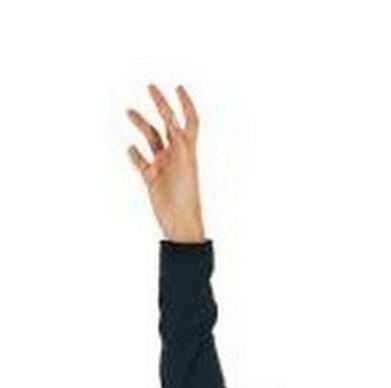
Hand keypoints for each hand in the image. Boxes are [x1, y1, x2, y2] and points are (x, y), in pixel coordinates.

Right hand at [125, 82, 205, 243]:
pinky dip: (134, 153)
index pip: (189, 121)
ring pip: (151, 138)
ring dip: (141, 124)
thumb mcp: (184, 165)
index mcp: (187, 150)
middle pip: (167, 123)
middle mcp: (175, 154)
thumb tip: (174, 122)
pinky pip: (141, 161)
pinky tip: (130, 148)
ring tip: (128, 111)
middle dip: (160, 105)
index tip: (178, 87)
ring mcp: (163, 165)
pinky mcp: (151, 178)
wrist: (180, 224)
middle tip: (151, 87)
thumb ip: (179, 143)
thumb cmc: (186, 198)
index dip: (186, 104)